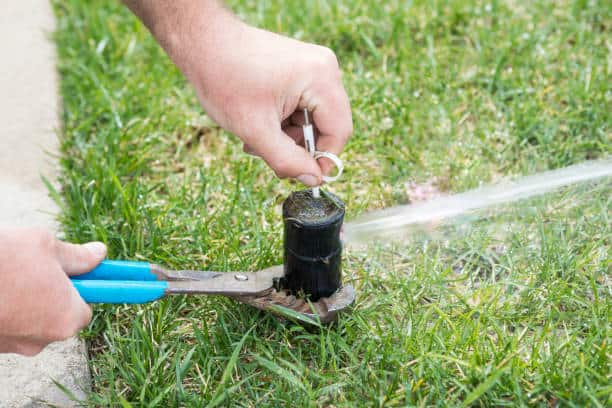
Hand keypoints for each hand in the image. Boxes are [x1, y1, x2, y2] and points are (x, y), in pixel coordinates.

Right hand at [0, 228, 105, 355]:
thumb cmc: (5, 258)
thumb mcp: (47, 247)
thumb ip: (78, 256)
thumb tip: (99, 253)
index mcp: (66, 318)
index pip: (85, 309)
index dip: (80, 289)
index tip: (77, 276)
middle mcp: (41, 340)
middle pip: (56, 317)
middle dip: (50, 294)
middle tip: (36, 268)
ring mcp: (12, 346)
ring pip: (28, 320)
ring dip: (24, 300)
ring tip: (8, 275)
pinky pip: (5, 323)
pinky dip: (3, 308)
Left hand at [124, 1, 352, 185]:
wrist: (203, 42)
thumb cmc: (224, 78)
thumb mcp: (255, 129)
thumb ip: (287, 159)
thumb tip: (314, 180)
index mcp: (320, 78)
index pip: (339, 131)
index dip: (324, 159)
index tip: (303, 177)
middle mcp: (324, 69)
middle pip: (327, 125)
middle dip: (298, 146)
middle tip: (267, 154)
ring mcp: (313, 67)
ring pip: (312, 119)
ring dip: (286, 136)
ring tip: (254, 137)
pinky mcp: (301, 69)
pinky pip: (303, 106)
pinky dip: (283, 121)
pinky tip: (259, 122)